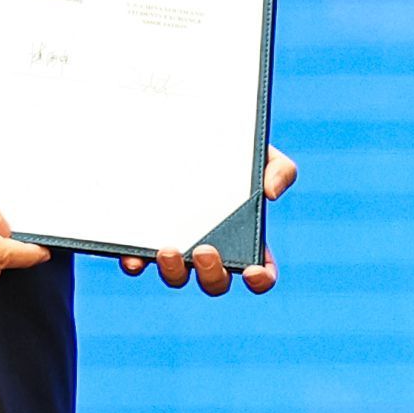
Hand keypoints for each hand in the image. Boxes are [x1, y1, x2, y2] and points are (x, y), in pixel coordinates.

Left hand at [116, 148, 300, 295]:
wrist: (183, 130)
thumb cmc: (230, 150)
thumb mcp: (258, 153)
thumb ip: (279, 168)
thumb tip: (271, 193)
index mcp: (244, 237)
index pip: (260, 272)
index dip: (260, 280)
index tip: (253, 271)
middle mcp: (210, 248)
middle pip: (216, 282)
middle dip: (212, 274)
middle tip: (204, 250)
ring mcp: (177, 246)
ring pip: (176, 277)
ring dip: (173, 272)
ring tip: (168, 249)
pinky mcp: (145, 238)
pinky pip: (139, 261)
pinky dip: (136, 263)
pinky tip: (133, 256)